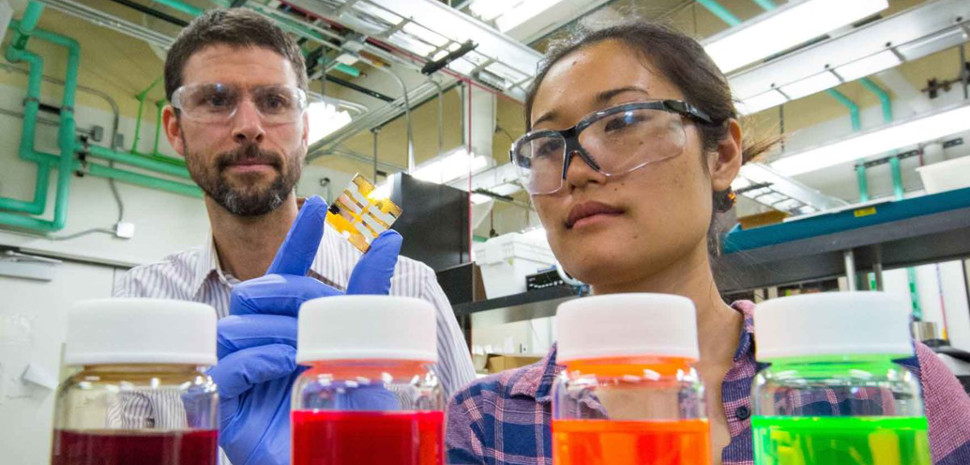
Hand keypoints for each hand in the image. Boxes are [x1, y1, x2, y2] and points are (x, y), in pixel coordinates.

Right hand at [208, 196, 401, 464]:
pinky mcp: (225, 401)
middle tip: (315, 315)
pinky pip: (230, 365)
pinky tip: (288, 363)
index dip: (301, 237)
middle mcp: (261, 341)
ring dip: (278, 331)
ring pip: (239, 325)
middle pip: (258, 292)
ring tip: (306, 350)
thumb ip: (369, 294)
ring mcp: (241, 370)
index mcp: (291, 323)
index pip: (288, 270)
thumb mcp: (364, 345)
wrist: (342, 457)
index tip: (318, 203)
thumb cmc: (348, 407)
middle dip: (288, 295)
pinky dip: (260, 359)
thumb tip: (388, 240)